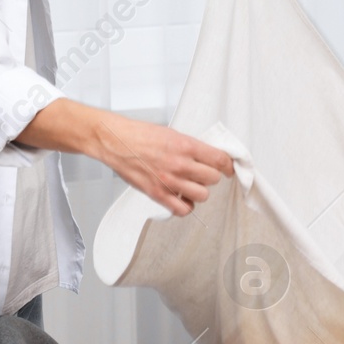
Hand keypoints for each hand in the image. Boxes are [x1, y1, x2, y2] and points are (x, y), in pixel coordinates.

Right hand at [91, 112, 234, 215]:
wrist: (115, 142)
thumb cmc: (140, 135)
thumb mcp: (172, 134)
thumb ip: (192, 147)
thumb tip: (209, 157)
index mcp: (185, 146)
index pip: (220, 159)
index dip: (228, 165)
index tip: (228, 168)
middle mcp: (179, 164)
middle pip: (213, 179)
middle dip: (211, 176)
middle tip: (204, 173)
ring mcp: (169, 181)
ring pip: (202, 195)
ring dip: (200, 191)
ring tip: (192, 185)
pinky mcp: (157, 194)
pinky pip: (182, 209)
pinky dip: (186, 206)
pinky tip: (182, 198)